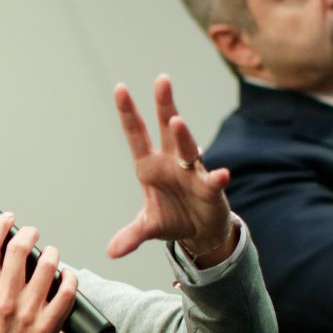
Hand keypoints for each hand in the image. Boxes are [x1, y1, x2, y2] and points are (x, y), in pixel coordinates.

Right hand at [0, 212, 78, 332]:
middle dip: (30, 232)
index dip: (0, 224)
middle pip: (20, 247)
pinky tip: (67, 276)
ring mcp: (28, 312)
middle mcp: (4, 300)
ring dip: (52, 252)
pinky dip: (70, 277)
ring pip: (48, 264)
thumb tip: (1, 252)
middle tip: (34, 232)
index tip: (8, 218)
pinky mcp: (49, 325)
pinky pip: (67, 290)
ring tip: (52, 255)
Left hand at [107, 75, 236, 266]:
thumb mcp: (147, 228)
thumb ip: (130, 236)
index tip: (120, 89)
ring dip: (183, 136)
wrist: (199, 232)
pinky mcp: (210, 188)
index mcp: (149, 166)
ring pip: (188, 148)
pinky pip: (213, 181)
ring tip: (176, 122)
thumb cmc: (172, 218)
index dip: (129, 113)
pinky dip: (217, 178)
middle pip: (166, 130)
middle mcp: (171, 162)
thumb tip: (111, 252)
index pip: (136, 135)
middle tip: (161, 81)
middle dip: (164, 105)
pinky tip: (221, 174)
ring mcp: (192, 173)